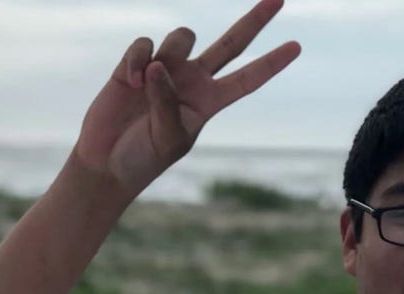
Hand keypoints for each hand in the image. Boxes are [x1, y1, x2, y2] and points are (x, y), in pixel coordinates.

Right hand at [73, 0, 299, 194]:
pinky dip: (137, 59)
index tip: (296, 46)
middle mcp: (193, 81)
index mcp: (210, 102)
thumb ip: (168, 101)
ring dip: (167, 54)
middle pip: (231, 43)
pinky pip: (145, 44)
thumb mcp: (168, 136)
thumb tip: (159, 66)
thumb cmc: (144, 157)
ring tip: (145, 85)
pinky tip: (130, 80)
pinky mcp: (135, 65)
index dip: (271, 63)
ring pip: (182, 36)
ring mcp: (166, 69)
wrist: (107, 161)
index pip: (248, 78)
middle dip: (254, 21)